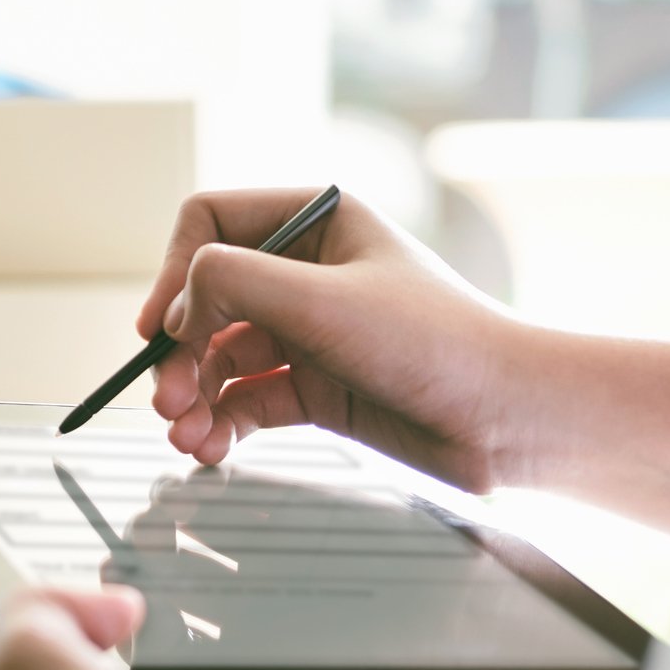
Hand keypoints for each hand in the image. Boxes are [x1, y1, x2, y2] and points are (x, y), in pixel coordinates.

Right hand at [141, 188, 528, 485]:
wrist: (507, 420)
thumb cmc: (439, 344)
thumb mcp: (325, 300)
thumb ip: (237, 283)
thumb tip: (179, 306)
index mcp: (317, 222)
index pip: (210, 224)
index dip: (175, 272)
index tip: (162, 328)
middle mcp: (308, 272)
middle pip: (206, 300)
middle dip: (180, 353)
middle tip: (168, 401)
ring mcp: (311, 332)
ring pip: (220, 358)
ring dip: (194, 397)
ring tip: (187, 437)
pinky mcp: (319, 389)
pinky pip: (246, 401)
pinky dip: (221, 424)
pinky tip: (212, 448)